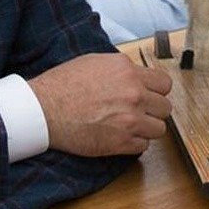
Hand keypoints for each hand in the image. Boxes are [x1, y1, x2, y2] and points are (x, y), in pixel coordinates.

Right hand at [30, 53, 172, 157]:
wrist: (43, 109)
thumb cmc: (62, 85)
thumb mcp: (95, 62)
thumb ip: (121, 70)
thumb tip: (135, 76)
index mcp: (128, 71)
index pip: (165, 83)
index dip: (157, 91)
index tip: (149, 96)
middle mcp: (134, 93)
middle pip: (165, 107)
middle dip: (153, 111)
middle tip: (138, 113)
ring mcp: (130, 119)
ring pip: (159, 128)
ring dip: (146, 129)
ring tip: (129, 127)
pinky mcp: (121, 142)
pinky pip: (144, 146)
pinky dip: (134, 144)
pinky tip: (120, 137)